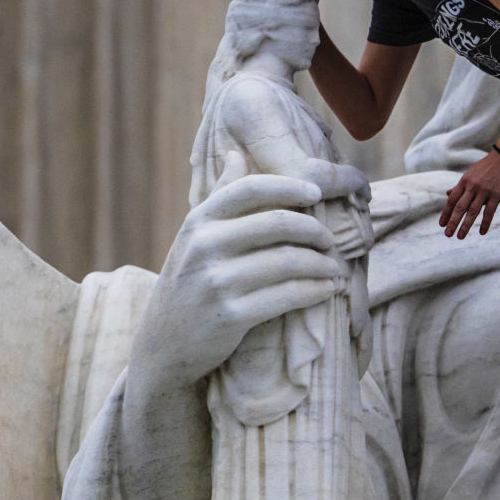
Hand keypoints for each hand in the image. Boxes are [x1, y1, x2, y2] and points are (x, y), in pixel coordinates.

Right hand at [127, 151, 368, 396]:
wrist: (163, 346)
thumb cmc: (189, 283)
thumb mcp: (194, 237)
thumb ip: (219, 196)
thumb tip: (234, 153)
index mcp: (199, 221)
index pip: (251, 188)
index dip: (290, 187)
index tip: (316, 194)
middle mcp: (204, 247)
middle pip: (279, 223)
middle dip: (315, 230)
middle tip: (330, 240)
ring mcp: (216, 282)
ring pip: (289, 261)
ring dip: (323, 264)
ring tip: (335, 268)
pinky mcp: (232, 316)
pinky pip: (289, 295)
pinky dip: (317, 290)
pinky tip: (329, 289)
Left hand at [439, 151, 499, 237]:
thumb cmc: (487, 166)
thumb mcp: (470, 174)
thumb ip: (460, 186)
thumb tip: (448, 193)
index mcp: (464, 182)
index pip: (452, 200)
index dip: (446, 213)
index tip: (442, 224)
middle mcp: (472, 187)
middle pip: (459, 207)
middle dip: (452, 222)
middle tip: (447, 234)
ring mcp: (484, 191)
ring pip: (472, 211)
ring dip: (465, 225)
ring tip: (460, 236)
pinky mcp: (496, 195)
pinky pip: (489, 212)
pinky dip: (485, 223)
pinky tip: (482, 232)